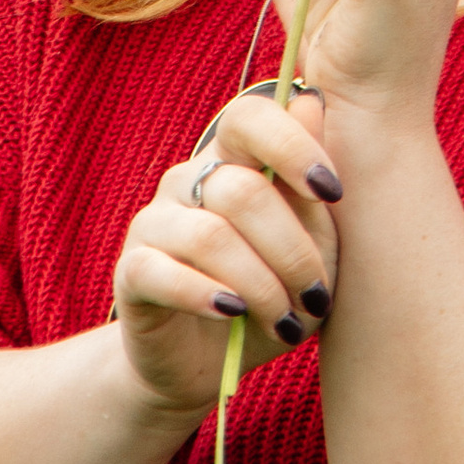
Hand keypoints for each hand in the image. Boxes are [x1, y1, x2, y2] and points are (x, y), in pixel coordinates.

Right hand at [110, 81, 342, 421]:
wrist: (209, 364)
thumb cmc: (270, 296)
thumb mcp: (312, 249)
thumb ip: (310, 189)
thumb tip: (313, 98)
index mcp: (233, 162)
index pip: (249, 117)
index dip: (292, 144)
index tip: (333, 192)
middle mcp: (188, 181)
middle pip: (242, 190)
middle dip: (291, 250)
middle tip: (314, 296)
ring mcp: (154, 224)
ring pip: (210, 237)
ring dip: (261, 286)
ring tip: (284, 322)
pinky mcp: (130, 272)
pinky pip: (162, 272)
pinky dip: (205, 295)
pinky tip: (234, 314)